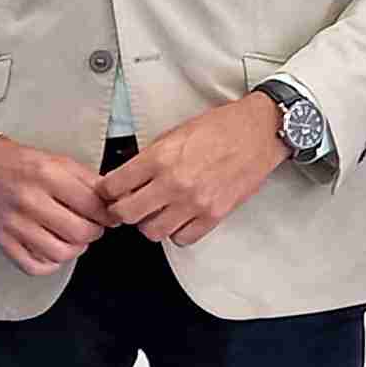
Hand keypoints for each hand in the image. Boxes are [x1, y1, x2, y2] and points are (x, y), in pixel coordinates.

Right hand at [0, 134, 112, 274]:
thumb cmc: (16, 161)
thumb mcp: (55, 159)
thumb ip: (86, 179)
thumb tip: (111, 201)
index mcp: (46, 174)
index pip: (93, 205)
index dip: (108, 214)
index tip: (109, 215)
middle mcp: (29, 200)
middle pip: (80, 233)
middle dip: (94, 232)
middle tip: (92, 226)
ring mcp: (14, 224)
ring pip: (60, 253)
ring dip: (75, 249)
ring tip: (72, 238)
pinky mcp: (2, 240)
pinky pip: (34, 266)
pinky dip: (50, 263)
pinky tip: (52, 249)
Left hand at [99, 93, 287, 244]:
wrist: (259, 132)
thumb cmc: (219, 128)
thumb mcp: (174, 133)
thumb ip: (148, 157)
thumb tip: (126, 176)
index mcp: (159, 158)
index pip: (113, 186)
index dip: (107, 190)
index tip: (109, 191)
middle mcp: (173, 183)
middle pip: (127, 214)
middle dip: (122, 210)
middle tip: (127, 205)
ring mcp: (194, 203)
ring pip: (152, 232)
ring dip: (149, 223)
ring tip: (156, 211)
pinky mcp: (213, 216)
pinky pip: (182, 239)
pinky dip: (177, 232)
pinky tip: (179, 218)